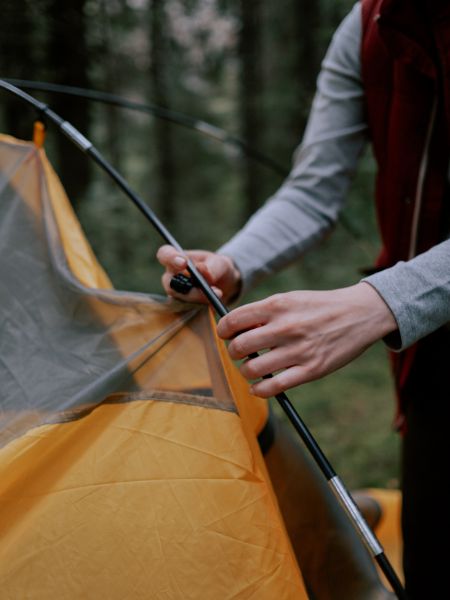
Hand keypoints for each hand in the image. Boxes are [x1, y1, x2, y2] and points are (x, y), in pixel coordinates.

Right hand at [156, 245, 241, 303]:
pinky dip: (202, 307)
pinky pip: (187, 310)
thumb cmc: (218, 268)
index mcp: (176, 260)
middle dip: (190, 289)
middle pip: (171, 284)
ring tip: (218, 294)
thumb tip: (201, 270)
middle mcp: (171, 277)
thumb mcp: (220, 263)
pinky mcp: (183, 307)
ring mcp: (176, 294)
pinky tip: (213, 305)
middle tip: (210, 290)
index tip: (184, 263)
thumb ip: (211, 267)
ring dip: (199, 298)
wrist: (225, 285)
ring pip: (180, 299)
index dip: (170, 258)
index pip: (164, 254)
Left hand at [216, 282, 397, 396]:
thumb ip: (264, 313)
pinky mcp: (311, 370)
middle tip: (239, 352)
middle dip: (233, 352)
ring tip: (252, 367)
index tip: (226, 334)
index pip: (233, 320)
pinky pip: (274, 387)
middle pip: (239, 347)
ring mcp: (299, 350)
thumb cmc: (319, 307)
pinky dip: (259, 390)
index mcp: (278, 306)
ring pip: (253, 369)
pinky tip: (259, 386)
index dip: (223, 330)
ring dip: (246, 371)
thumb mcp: (291, 299)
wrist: (360, 313)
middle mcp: (286, 327)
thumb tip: (236, 330)